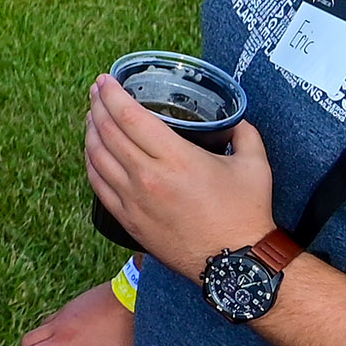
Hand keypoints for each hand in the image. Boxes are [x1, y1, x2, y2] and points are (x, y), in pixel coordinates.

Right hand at [18, 279, 138, 345]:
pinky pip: (51, 321)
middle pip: (25, 343)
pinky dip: (49, 335)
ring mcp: (65, 311)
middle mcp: (60, 326)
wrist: (138, 292)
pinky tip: (68, 345)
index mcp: (66, 343)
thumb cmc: (131, 329)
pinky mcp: (74, 303)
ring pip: (38, 330)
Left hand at [83, 74, 278, 282]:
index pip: (130, 117)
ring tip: (92, 117)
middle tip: (96, 92)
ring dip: (91, 133)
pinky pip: (99, 186)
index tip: (104, 80)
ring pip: (98, 158)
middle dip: (97, 106)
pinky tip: (92, 153)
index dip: (112, 95)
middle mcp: (148, 178)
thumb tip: (234, 119)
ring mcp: (134, 202)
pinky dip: (91, 164)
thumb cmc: (246, 214)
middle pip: (108, 133)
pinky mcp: (129, 221)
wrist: (235, 265)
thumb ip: (243, 132)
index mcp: (176, 158)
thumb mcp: (254, 164)